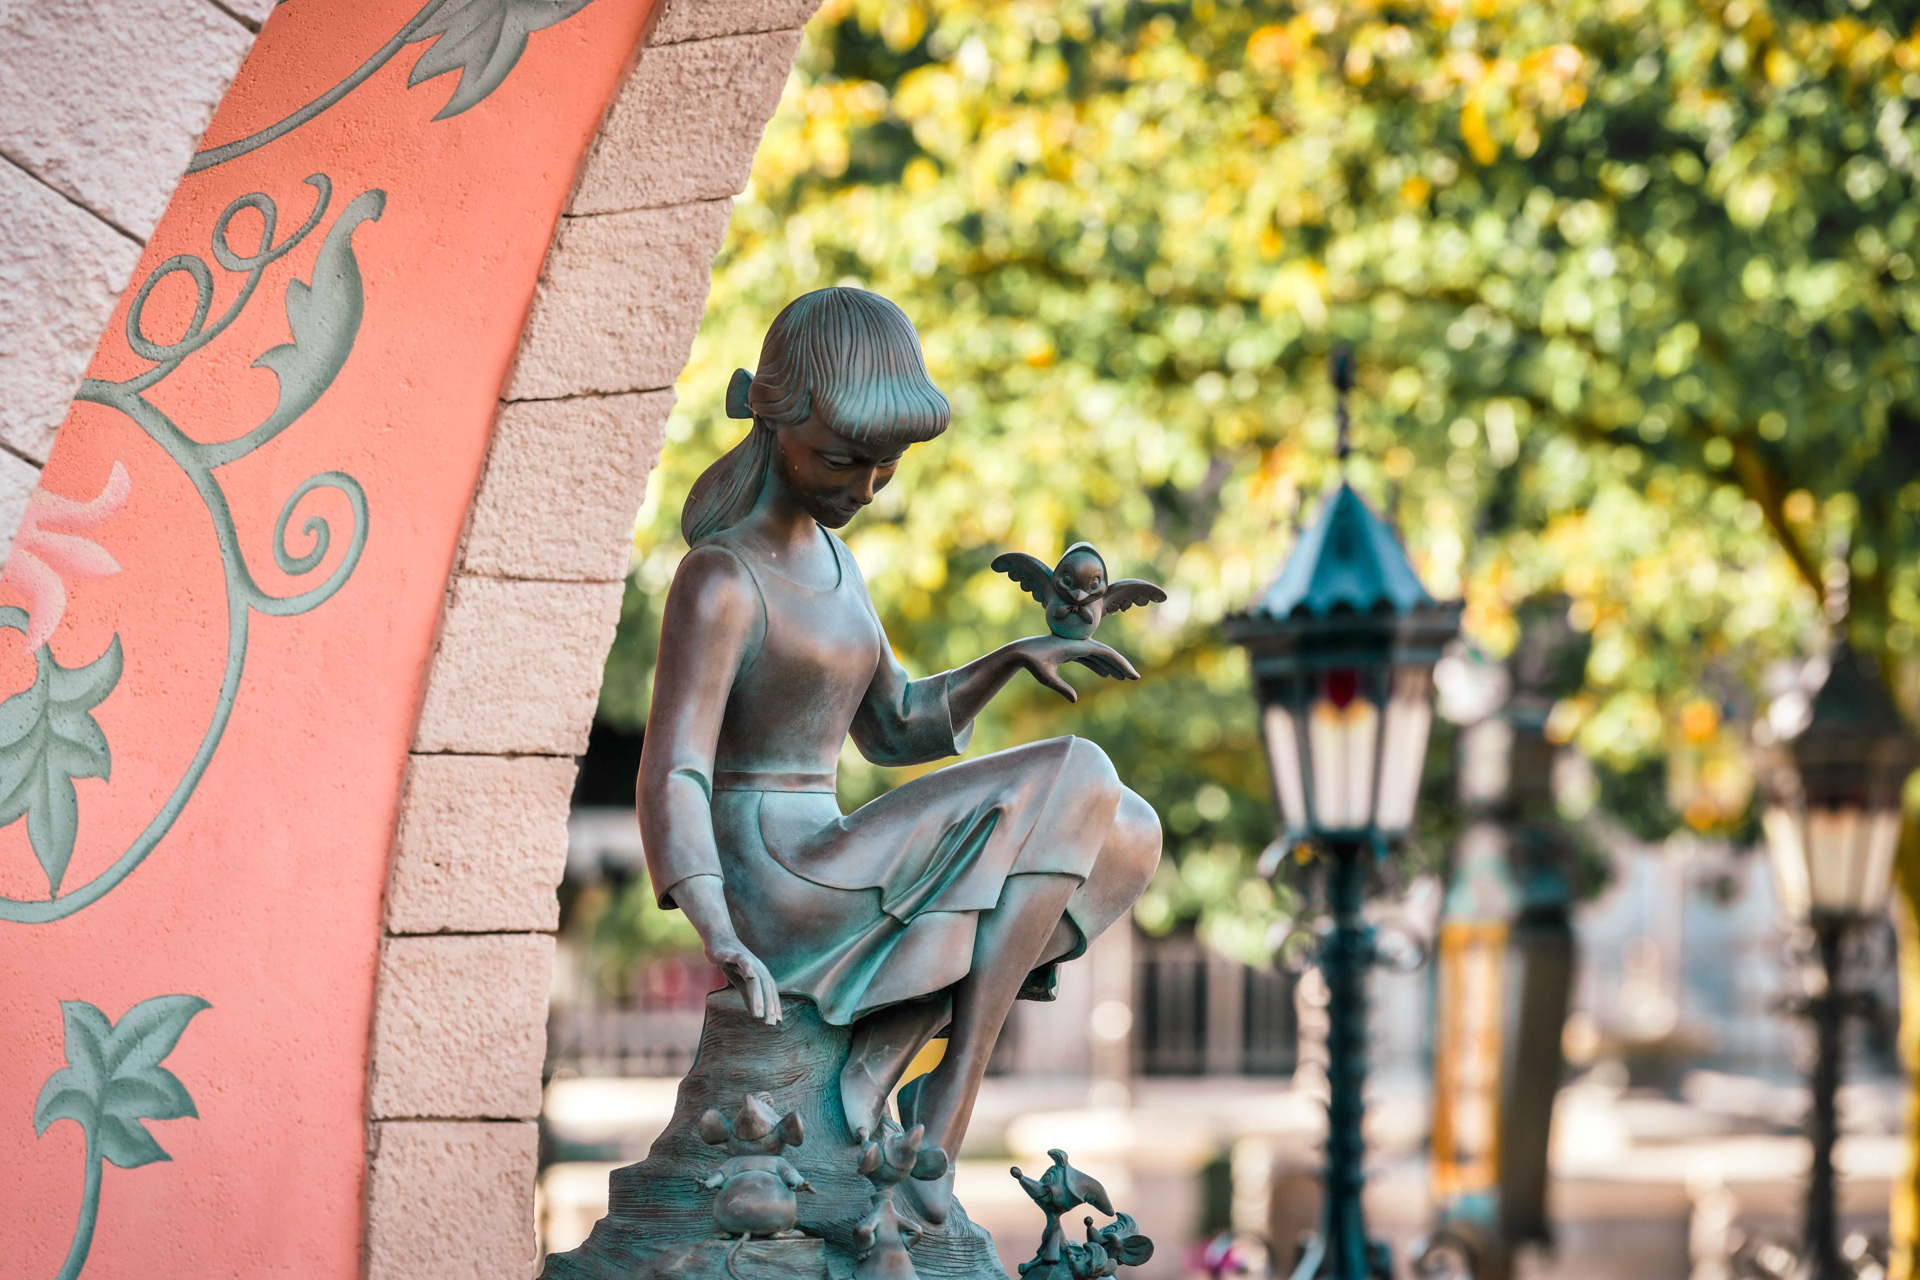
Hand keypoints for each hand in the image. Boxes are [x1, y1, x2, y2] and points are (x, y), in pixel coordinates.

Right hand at [705, 935, 783, 1024]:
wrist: (718, 941)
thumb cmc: (731, 962)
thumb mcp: (740, 981)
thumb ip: (749, 995)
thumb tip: (755, 1013)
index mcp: (761, 974)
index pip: (770, 993)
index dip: (774, 1006)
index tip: (777, 1022)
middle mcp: (758, 968)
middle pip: (766, 989)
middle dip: (769, 1006)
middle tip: (771, 1023)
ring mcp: (749, 961)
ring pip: (756, 980)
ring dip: (759, 997)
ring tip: (759, 1014)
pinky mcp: (736, 955)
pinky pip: (744, 962)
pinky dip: (748, 969)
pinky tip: (751, 977)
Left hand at [1015, 634, 1140, 702]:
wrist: (1021, 651)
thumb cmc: (1032, 663)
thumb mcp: (1046, 677)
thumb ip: (1061, 688)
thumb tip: (1074, 700)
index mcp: (1078, 646)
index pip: (1106, 653)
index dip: (1121, 664)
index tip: (1132, 676)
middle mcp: (1080, 644)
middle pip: (1106, 653)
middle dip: (1121, 666)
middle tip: (1135, 678)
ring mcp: (1076, 647)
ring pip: (1098, 656)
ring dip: (1111, 666)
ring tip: (1123, 679)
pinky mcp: (1070, 651)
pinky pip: (1089, 658)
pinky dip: (1098, 666)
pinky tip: (1105, 675)